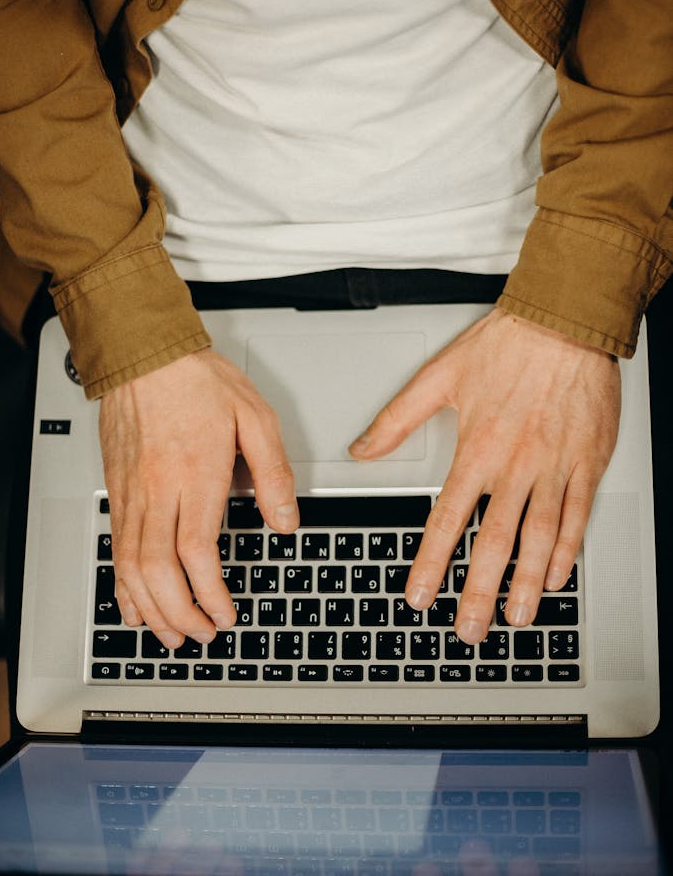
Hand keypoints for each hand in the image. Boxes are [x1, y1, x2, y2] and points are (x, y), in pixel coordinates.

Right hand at [99, 349, 297, 648]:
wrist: (143, 353)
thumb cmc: (197, 380)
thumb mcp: (255, 418)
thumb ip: (273, 474)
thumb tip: (285, 520)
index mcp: (196, 474)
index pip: (197, 552)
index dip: (211, 594)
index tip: (226, 614)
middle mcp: (158, 489)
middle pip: (160, 571)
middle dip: (180, 614)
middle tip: (202, 636)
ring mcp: (132, 491)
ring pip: (132, 566)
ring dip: (151, 608)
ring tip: (170, 634)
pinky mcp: (117, 489)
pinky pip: (116, 547)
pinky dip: (123, 584)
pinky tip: (132, 604)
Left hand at [349, 308, 619, 643]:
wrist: (565, 320)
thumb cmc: (508, 343)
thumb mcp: (439, 376)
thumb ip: (397, 419)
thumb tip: (363, 448)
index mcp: (477, 447)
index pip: (447, 519)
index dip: (431, 563)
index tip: (420, 595)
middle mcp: (516, 464)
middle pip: (494, 541)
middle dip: (479, 592)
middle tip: (469, 629)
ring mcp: (555, 466)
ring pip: (539, 537)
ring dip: (525, 582)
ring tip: (515, 618)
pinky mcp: (587, 461)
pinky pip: (577, 514)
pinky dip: (567, 549)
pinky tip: (555, 576)